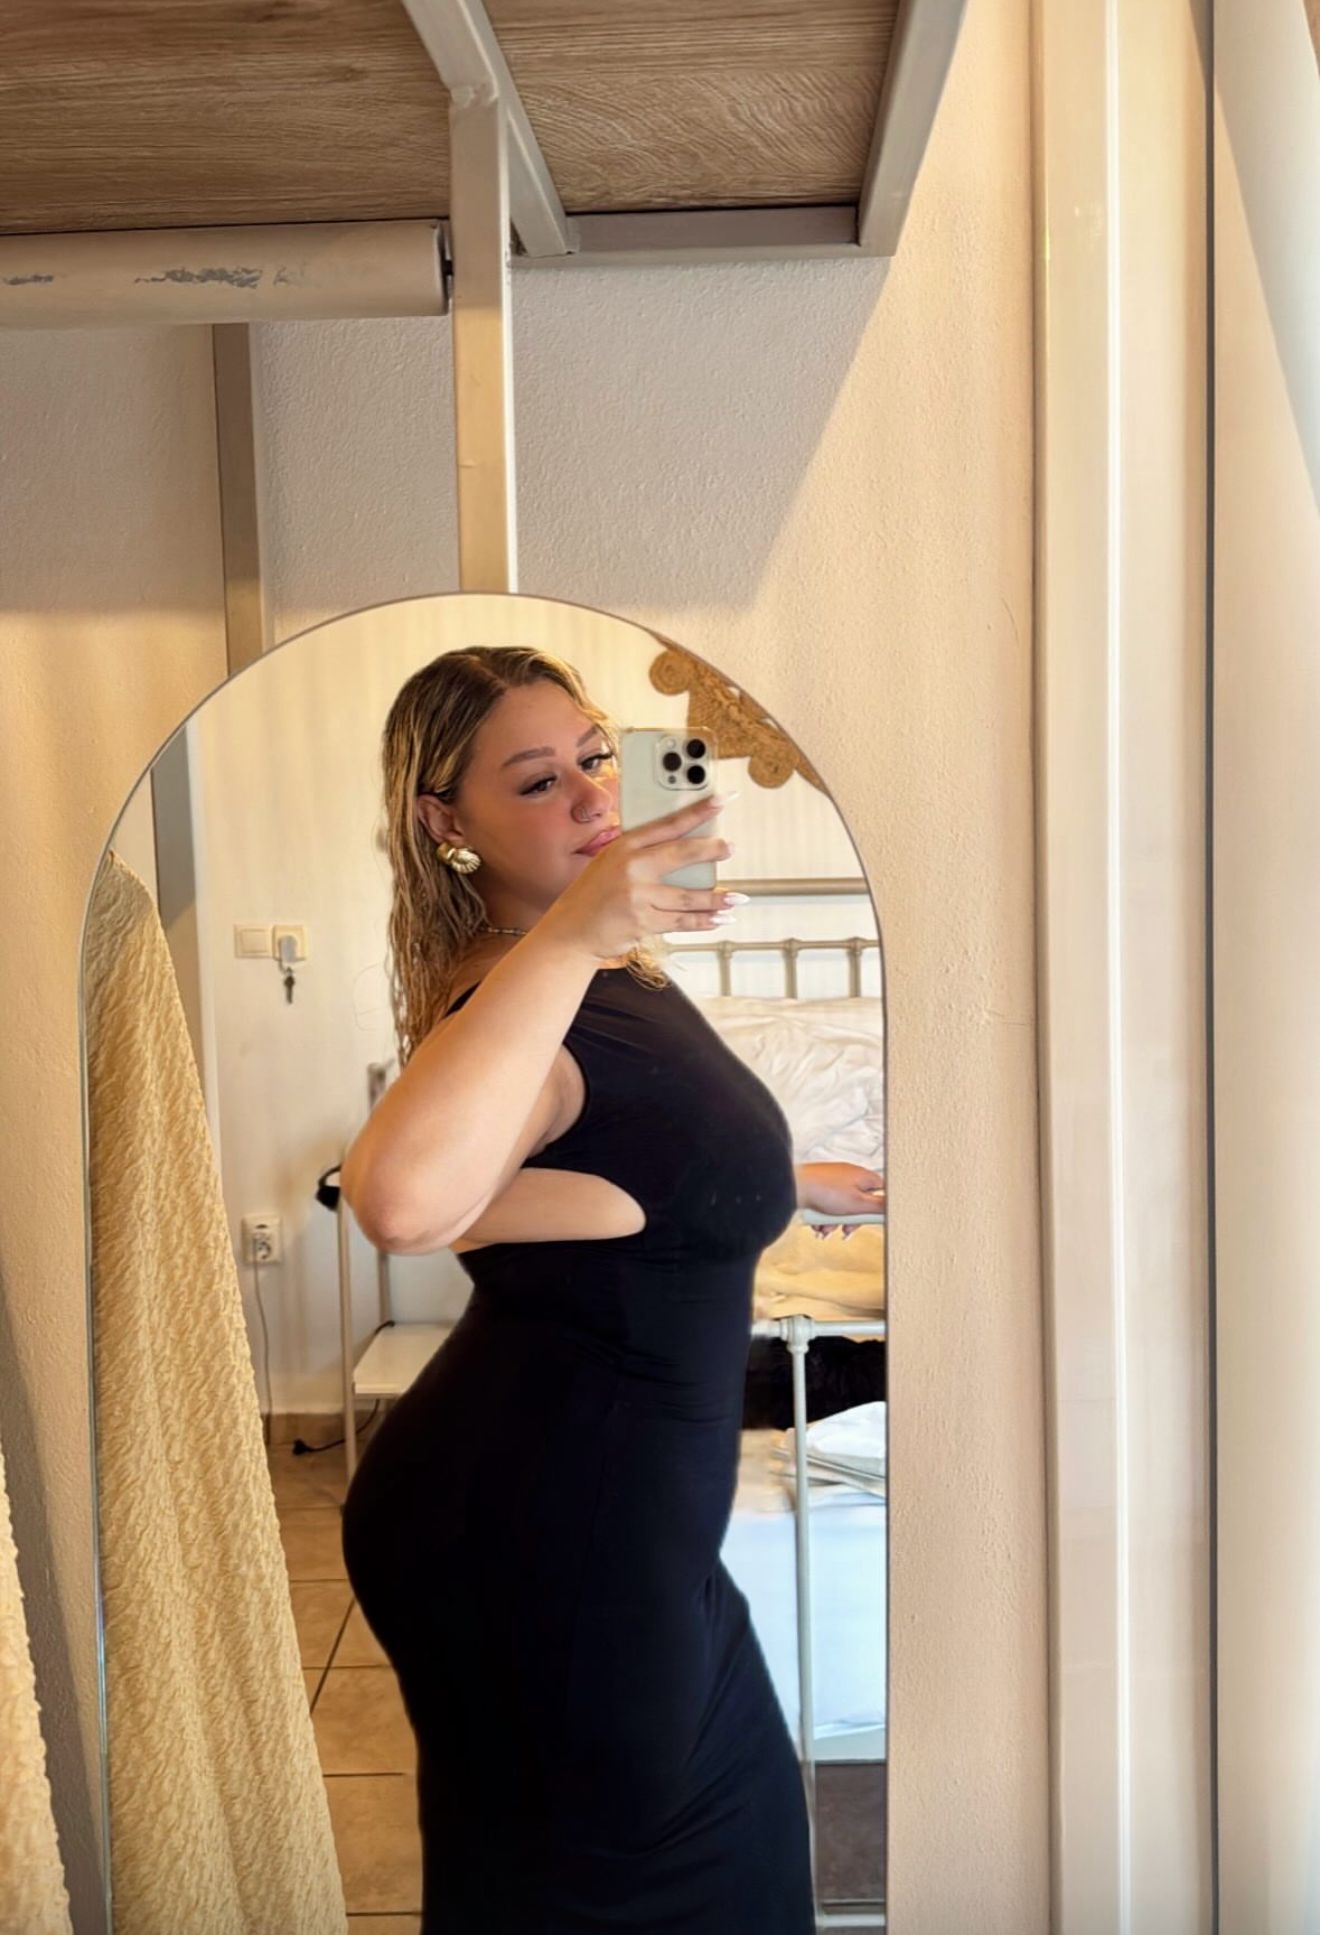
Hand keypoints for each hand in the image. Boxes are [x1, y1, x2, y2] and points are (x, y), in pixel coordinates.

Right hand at [540, 791, 739, 964]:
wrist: (571, 931)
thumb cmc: (593, 896)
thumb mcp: (609, 863)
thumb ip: (640, 854)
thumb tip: (685, 850)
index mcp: (624, 846)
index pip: (668, 823)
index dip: (698, 811)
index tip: (721, 800)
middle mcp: (631, 867)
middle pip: (682, 854)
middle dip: (712, 850)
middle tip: (731, 848)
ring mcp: (637, 895)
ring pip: (688, 896)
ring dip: (717, 899)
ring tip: (736, 898)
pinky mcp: (643, 922)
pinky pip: (681, 921)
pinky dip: (704, 921)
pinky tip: (719, 919)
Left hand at [798, 1162, 885, 1238]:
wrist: (795, 1186)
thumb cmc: (824, 1190)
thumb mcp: (858, 1204)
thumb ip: (879, 1206)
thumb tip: (896, 1206)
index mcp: (863, 1176)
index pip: (881, 1192)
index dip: (877, 1209)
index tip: (873, 1219)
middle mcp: (850, 1176)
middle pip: (860, 1203)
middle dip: (852, 1220)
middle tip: (846, 1228)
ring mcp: (834, 1181)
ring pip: (843, 1208)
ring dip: (835, 1222)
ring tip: (826, 1228)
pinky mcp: (821, 1188)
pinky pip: (829, 1206)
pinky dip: (824, 1217)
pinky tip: (818, 1223)